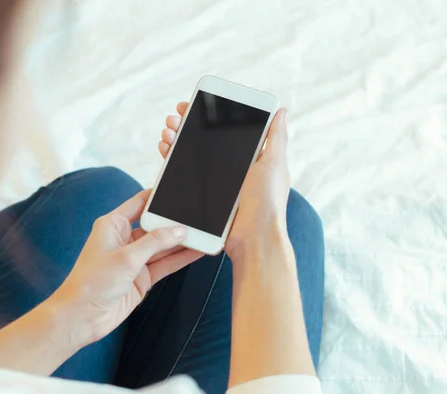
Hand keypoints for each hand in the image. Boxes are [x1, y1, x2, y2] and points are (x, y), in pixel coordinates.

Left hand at [50, 189, 202, 345]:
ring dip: (182, 241)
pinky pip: (165, 263)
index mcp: (113, 224)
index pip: (140, 203)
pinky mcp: (142, 276)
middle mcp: (124, 238)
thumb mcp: (126, 257)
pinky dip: (180, 258)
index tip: (179, 189)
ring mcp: (135, 258)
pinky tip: (197, 251)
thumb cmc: (92, 282)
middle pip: (156, 224)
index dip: (159, 196)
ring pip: (163, 245)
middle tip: (199, 214)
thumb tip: (179, 230)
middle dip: (176, 221)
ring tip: (205, 233)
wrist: (82, 317)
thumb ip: (155, 242)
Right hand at [160, 103, 290, 261]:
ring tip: (168, 130)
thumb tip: (282, 110)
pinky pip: (182, 174)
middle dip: (186, 124)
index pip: (224, 129)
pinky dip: (171, 159)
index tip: (194, 104)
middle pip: (202, 139)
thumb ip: (275, 137)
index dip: (208, 115)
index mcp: (248, 157)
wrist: (252, 237)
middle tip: (175, 117)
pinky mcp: (201, 195)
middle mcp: (230, 168)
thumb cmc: (267, 202)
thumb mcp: (273, 164)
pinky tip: (165, 149)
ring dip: (175, 138)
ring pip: (189, 154)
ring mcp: (214, 182)